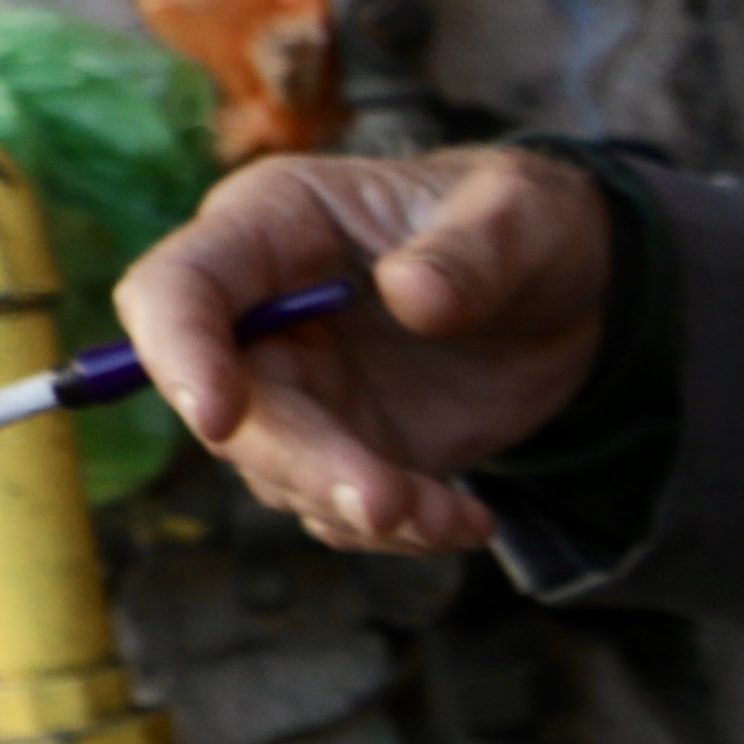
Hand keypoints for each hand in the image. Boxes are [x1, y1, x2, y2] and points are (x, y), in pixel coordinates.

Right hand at [117, 148, 615, 556]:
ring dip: (359, 508)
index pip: (177, 289)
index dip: (181, 351)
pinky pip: (340, 505)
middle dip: (301, 463)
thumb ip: (472, 251)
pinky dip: (399, 529)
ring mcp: (300, 387)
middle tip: (384, 503)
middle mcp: (264, 312)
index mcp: (273, 226)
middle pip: (231, 405)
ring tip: (450, 516)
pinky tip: (467, 520)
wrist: (566, 291)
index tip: (218, 416)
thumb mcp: (524, 214)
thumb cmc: (527, 224)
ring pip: (281, 470)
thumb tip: (412, 294)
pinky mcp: (343, 444)